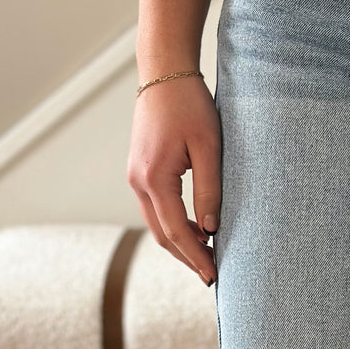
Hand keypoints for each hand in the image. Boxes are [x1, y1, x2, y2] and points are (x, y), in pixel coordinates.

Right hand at [127, 73, 221, 285]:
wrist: (164, 72)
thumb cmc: (190, 104)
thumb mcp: (209, 147)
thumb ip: (209, 190)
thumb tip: (210, 230)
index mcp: (154, 178)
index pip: (176, 231)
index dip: (196, 257)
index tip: (214, 276)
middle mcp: (138, 181)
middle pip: (162, 235)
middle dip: (187, 257)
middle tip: (212, 275)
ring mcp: (135, 177)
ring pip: (157, 224)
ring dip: (181, 242)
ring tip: (208, 256)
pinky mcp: (140, 171)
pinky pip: (156, 209)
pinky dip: (174, 225)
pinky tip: (196, 230)